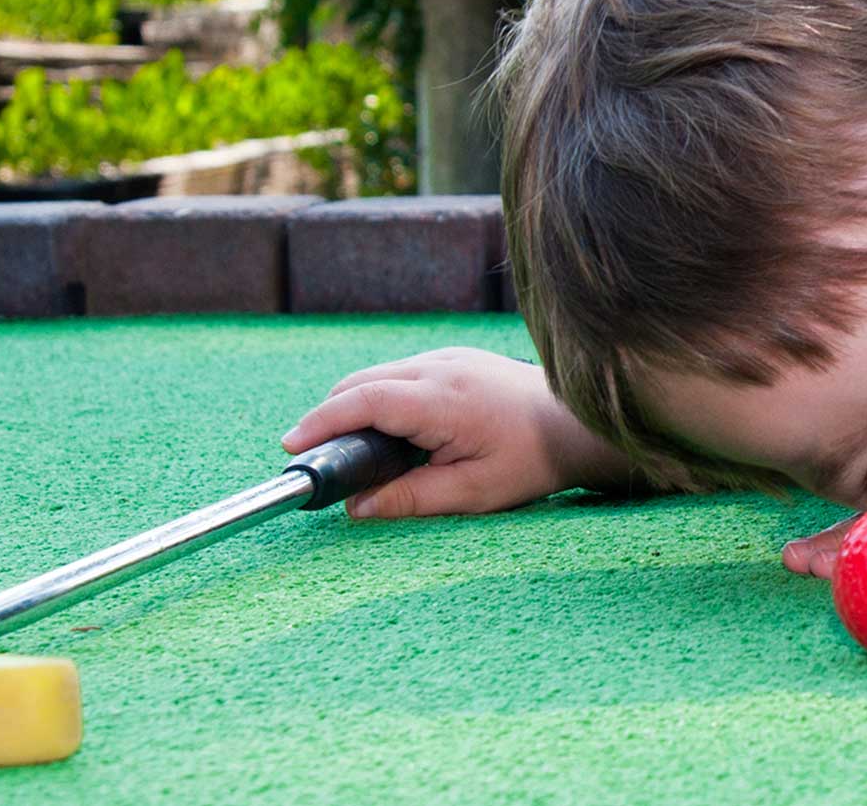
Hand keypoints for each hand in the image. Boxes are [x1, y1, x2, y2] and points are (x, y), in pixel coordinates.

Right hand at [281, 346, 627, 517]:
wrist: (575, 425)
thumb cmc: (532, 460)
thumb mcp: (474, 491)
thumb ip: (412, 498)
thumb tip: (356, 508)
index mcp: (444, 401)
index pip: (364, 401)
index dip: (322, 422)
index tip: (291, 447)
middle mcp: (441, 368)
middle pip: (361, 384)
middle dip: (329, 418)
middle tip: (315, 460)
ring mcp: (447, 358)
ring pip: (378, 376)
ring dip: (354, 407)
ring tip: (349, 452)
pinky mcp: (452, 359)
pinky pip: (400, 374)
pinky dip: (380, 398)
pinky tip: (385, 433)